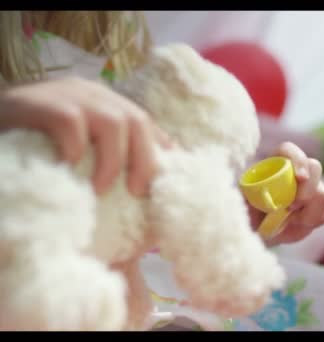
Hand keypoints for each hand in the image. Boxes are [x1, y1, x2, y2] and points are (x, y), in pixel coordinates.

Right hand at [0, 77, 170, 195]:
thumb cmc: (31, 150)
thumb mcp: (77, 153)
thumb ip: (107, 160)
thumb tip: (145, 186)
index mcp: (104, 103)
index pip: (144, 123)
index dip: (159, 153)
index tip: (157, 187)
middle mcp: (89, 93)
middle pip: (136, 120)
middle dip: (144, 160)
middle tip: (136, 192)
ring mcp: (62, 93)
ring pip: (111, 120)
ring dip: (112, 161)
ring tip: (99, 190)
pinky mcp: (33, 101)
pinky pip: (69, 120)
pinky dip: (75, 147)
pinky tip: (68, 168)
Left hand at [248, 142, 323, 245]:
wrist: (253, 234)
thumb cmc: (242, 214)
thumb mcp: (236, 201)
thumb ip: (240, 194)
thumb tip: (242, 192)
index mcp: (272, 164)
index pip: (289, 151)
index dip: (298, 160)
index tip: (300, 177)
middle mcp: (294, 173)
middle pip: (314, 167)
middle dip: (308, 187)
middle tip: (292, 207)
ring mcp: (309, 191)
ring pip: (323, 193)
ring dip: (309, 210)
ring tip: (288, 220)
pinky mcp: (316, 209)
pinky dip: (312, 221)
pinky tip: (294, 225)